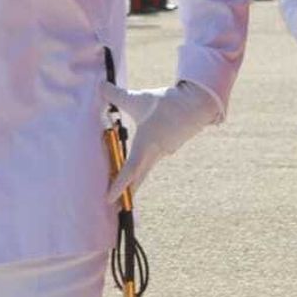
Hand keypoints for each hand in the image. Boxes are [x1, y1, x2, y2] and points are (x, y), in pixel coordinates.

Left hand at [101, 80, 219, 200]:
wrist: (197, 104)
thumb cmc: (167, 103)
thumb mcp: (140, 98)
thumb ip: (117, 95)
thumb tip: (99, 86)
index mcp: (147, 144)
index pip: (130, 169)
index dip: (119, 185)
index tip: (109, 199)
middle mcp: (155, 153)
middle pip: (138, 178)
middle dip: (126, 194)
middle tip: (115, 209)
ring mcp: (163, 152)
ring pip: (144, 168)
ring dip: (133, 179)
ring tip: (121, 190)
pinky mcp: (167, 148)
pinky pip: (151, 158)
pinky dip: (142, 163)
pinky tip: (140, 159)